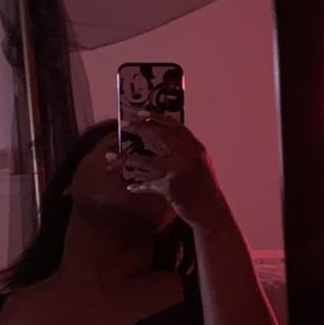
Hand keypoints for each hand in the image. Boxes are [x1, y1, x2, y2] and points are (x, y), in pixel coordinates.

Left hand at [106, 114, 229, 229]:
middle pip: (161, 137)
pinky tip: (130, 187)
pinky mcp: (170, 188)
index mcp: (196, 148)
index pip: (176, 127)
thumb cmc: (205, 189)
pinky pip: (149, 185)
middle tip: (126, 124)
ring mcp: (179, 171)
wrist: (212, 212)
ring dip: (127, 159)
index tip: (143, 112)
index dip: (159, 117)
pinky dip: (139, 187)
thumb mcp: (200, 165)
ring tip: (111, 157)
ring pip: (147, 161)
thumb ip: (186, 152)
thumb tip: (162, 142)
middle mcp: (188, 156)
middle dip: (141, 128)